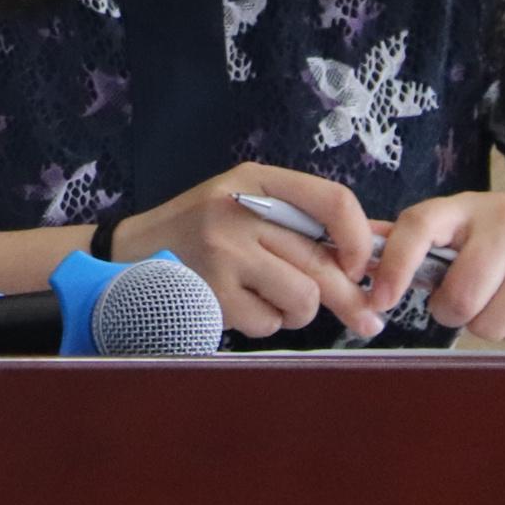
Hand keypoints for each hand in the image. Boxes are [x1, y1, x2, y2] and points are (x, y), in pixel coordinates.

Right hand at [109, 164, 388, 339]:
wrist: (124, 254)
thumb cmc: (197, 234)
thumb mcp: (246, 207)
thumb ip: (304, 225)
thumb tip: (380, 247)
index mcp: (255, 180)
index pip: (334, 201)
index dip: (361, 240)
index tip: (363, 267)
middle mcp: (239, 209)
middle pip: (322, 262)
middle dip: (350, 299)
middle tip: (368, 321)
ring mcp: (223, 251)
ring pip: (302, 298)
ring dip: (296, 313)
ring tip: (270, 302)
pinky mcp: (211, 291)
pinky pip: (268, 322)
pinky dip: (264, 323)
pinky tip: (238, 307)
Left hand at [367, 191, 504, 344]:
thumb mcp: (463, 224)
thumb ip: (413, 239)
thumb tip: (351, 249)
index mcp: (465, 208)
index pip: (418, 227)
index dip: (394, 266)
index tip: (380, 300)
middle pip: (460, 297)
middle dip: (452, 312)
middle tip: (461, 302)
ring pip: (491, 323)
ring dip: (487, 325)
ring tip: (499, 299)